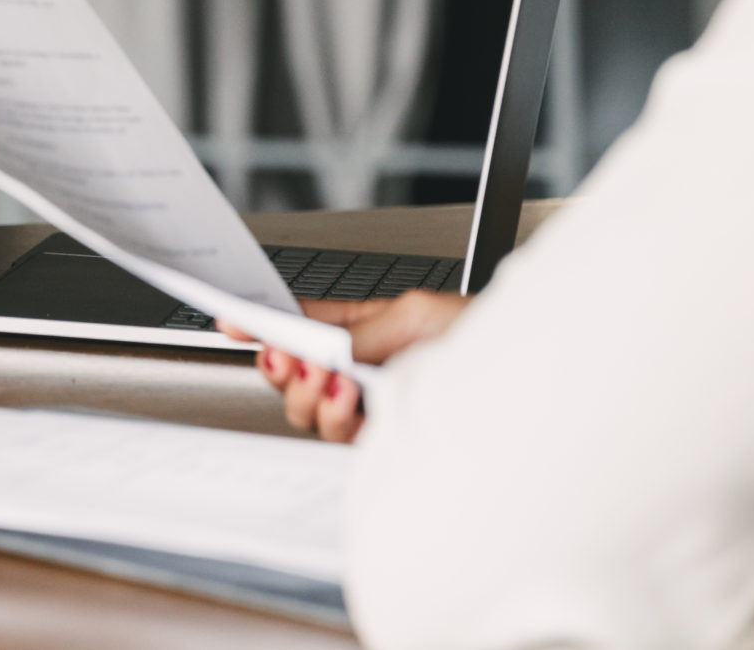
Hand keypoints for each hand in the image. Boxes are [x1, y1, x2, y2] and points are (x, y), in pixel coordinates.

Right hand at [223, 290, 468, 441]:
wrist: (522, 375)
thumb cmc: (482, 337)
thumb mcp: (415, 315)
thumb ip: (360, 330)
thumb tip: (320, 346)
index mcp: (360, 332)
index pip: (298, 327)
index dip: (260, 324)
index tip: (231, 320)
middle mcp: (357, 374)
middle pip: (291, 376)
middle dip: (280, 365)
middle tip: (288, 353)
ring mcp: (365, 409)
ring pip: (306, 410)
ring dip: (307, 390)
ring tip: (327, 373)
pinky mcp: (379, 439)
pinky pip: (336, 435)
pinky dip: (333, 413)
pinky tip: (345, 395)